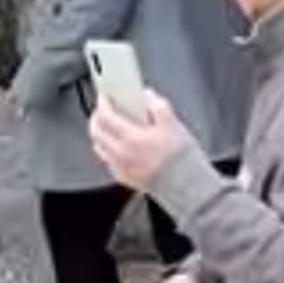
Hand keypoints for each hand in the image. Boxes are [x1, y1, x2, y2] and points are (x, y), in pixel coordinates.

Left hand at [88, 81, 187, 195]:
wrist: (187, 185)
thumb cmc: (181, 159)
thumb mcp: (173, 125)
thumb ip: (158, 106)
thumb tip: (148, 97)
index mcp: (132, 138)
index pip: (106, 116)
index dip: (102, 104)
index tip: (105, 98)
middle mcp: (122, 154)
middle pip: (96, 132)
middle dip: (96, 118)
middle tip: (102, 111)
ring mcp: (121, 168)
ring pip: (99, 148)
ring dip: (100, 135)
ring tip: (107, 128)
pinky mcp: (124, 178)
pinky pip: (108, 162)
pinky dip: (108, 151)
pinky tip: (118, 147)